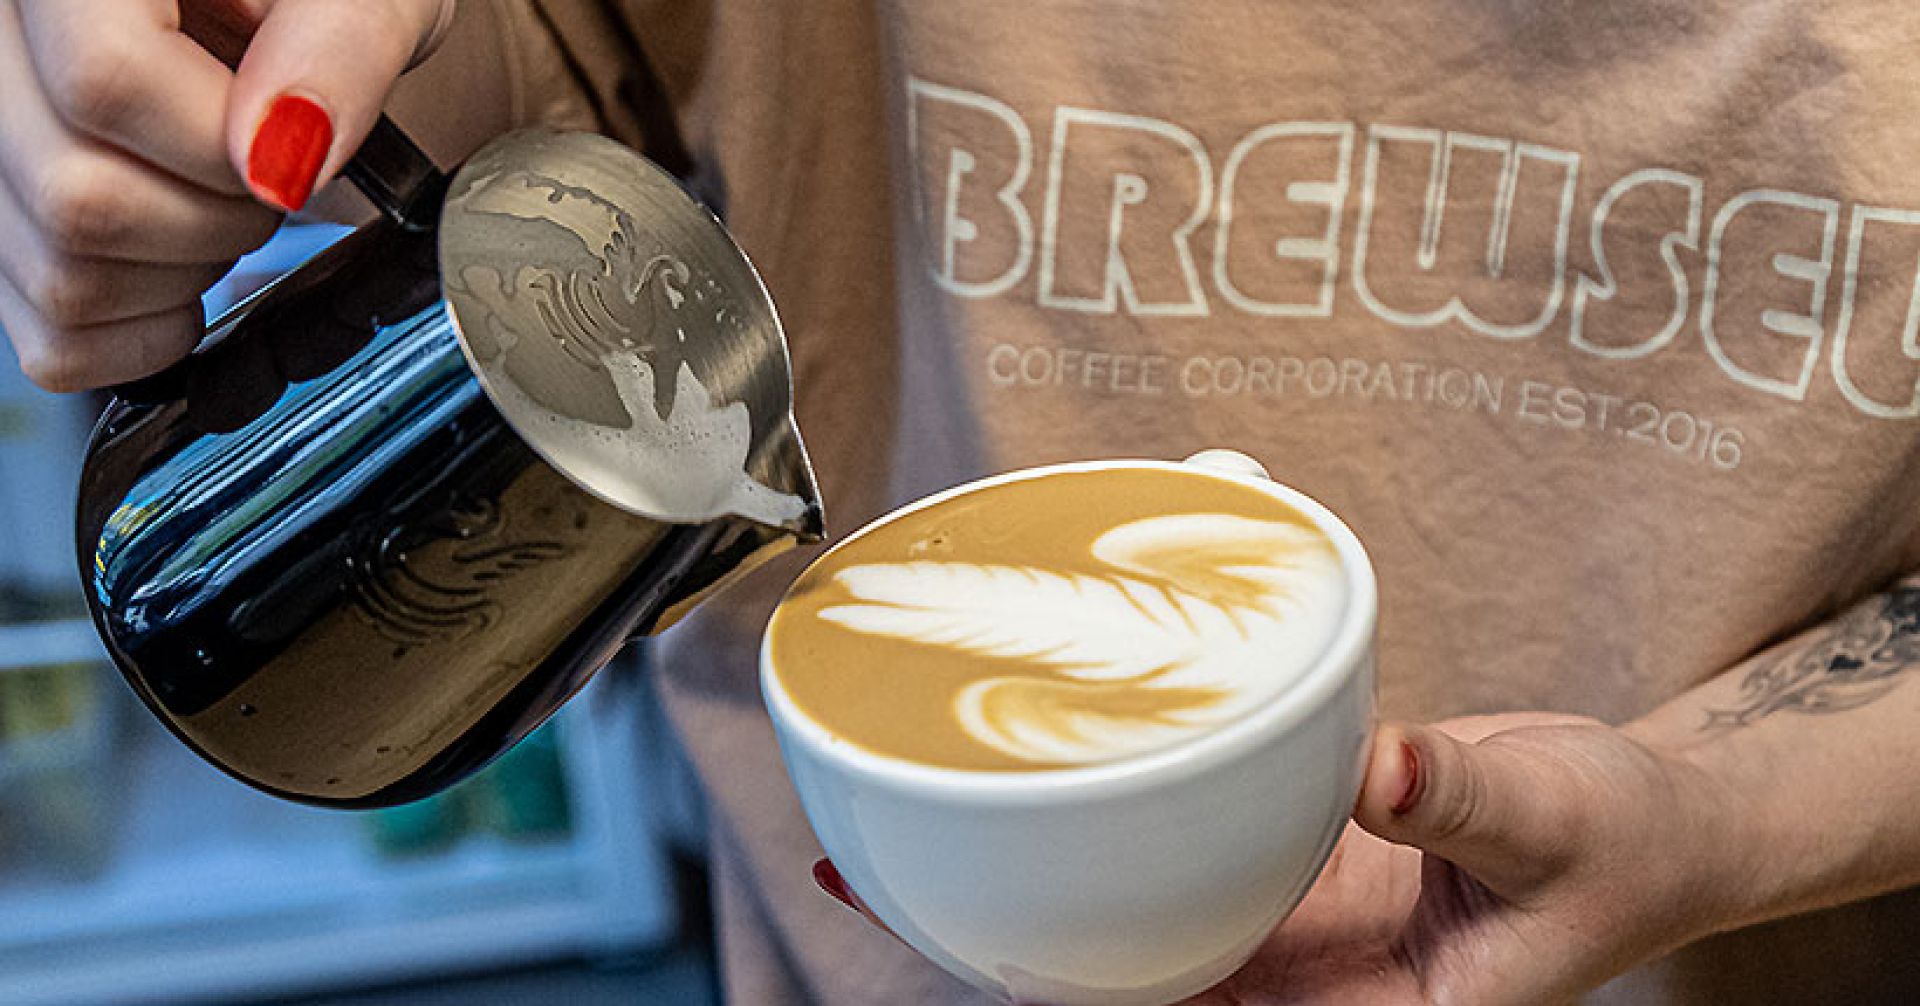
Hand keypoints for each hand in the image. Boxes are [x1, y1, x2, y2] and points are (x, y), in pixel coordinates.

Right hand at [0, 0, 453, 390]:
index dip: (223, 150)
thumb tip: (283, 157)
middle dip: (222, 220)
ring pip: (62, 273)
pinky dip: (147, 330)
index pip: (105, 81)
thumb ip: (340, 47)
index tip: (294, 156)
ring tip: (228, 201)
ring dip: (189, 274)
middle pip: (79, 197)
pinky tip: (190, 262)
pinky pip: (53, 336)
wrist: (280, 16)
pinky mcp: (8, 221)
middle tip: (274, 175)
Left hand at [817, 714, 1743, 1005]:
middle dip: (1037, 957)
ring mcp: (1286, 916)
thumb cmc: (1622, 848)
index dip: (1115, 1001)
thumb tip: (1380, 764)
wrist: (1640, 821)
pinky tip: (1047, 793)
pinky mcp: (1284, 853)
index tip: (1015, 981)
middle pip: (1147, 979)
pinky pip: (1188, 846)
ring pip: (1149, 919)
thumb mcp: (1557, 822)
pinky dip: (1120, 825)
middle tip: (900, 895)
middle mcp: (1308, 979)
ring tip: (923, 847)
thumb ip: (1464, 797)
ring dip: (1051, 894)